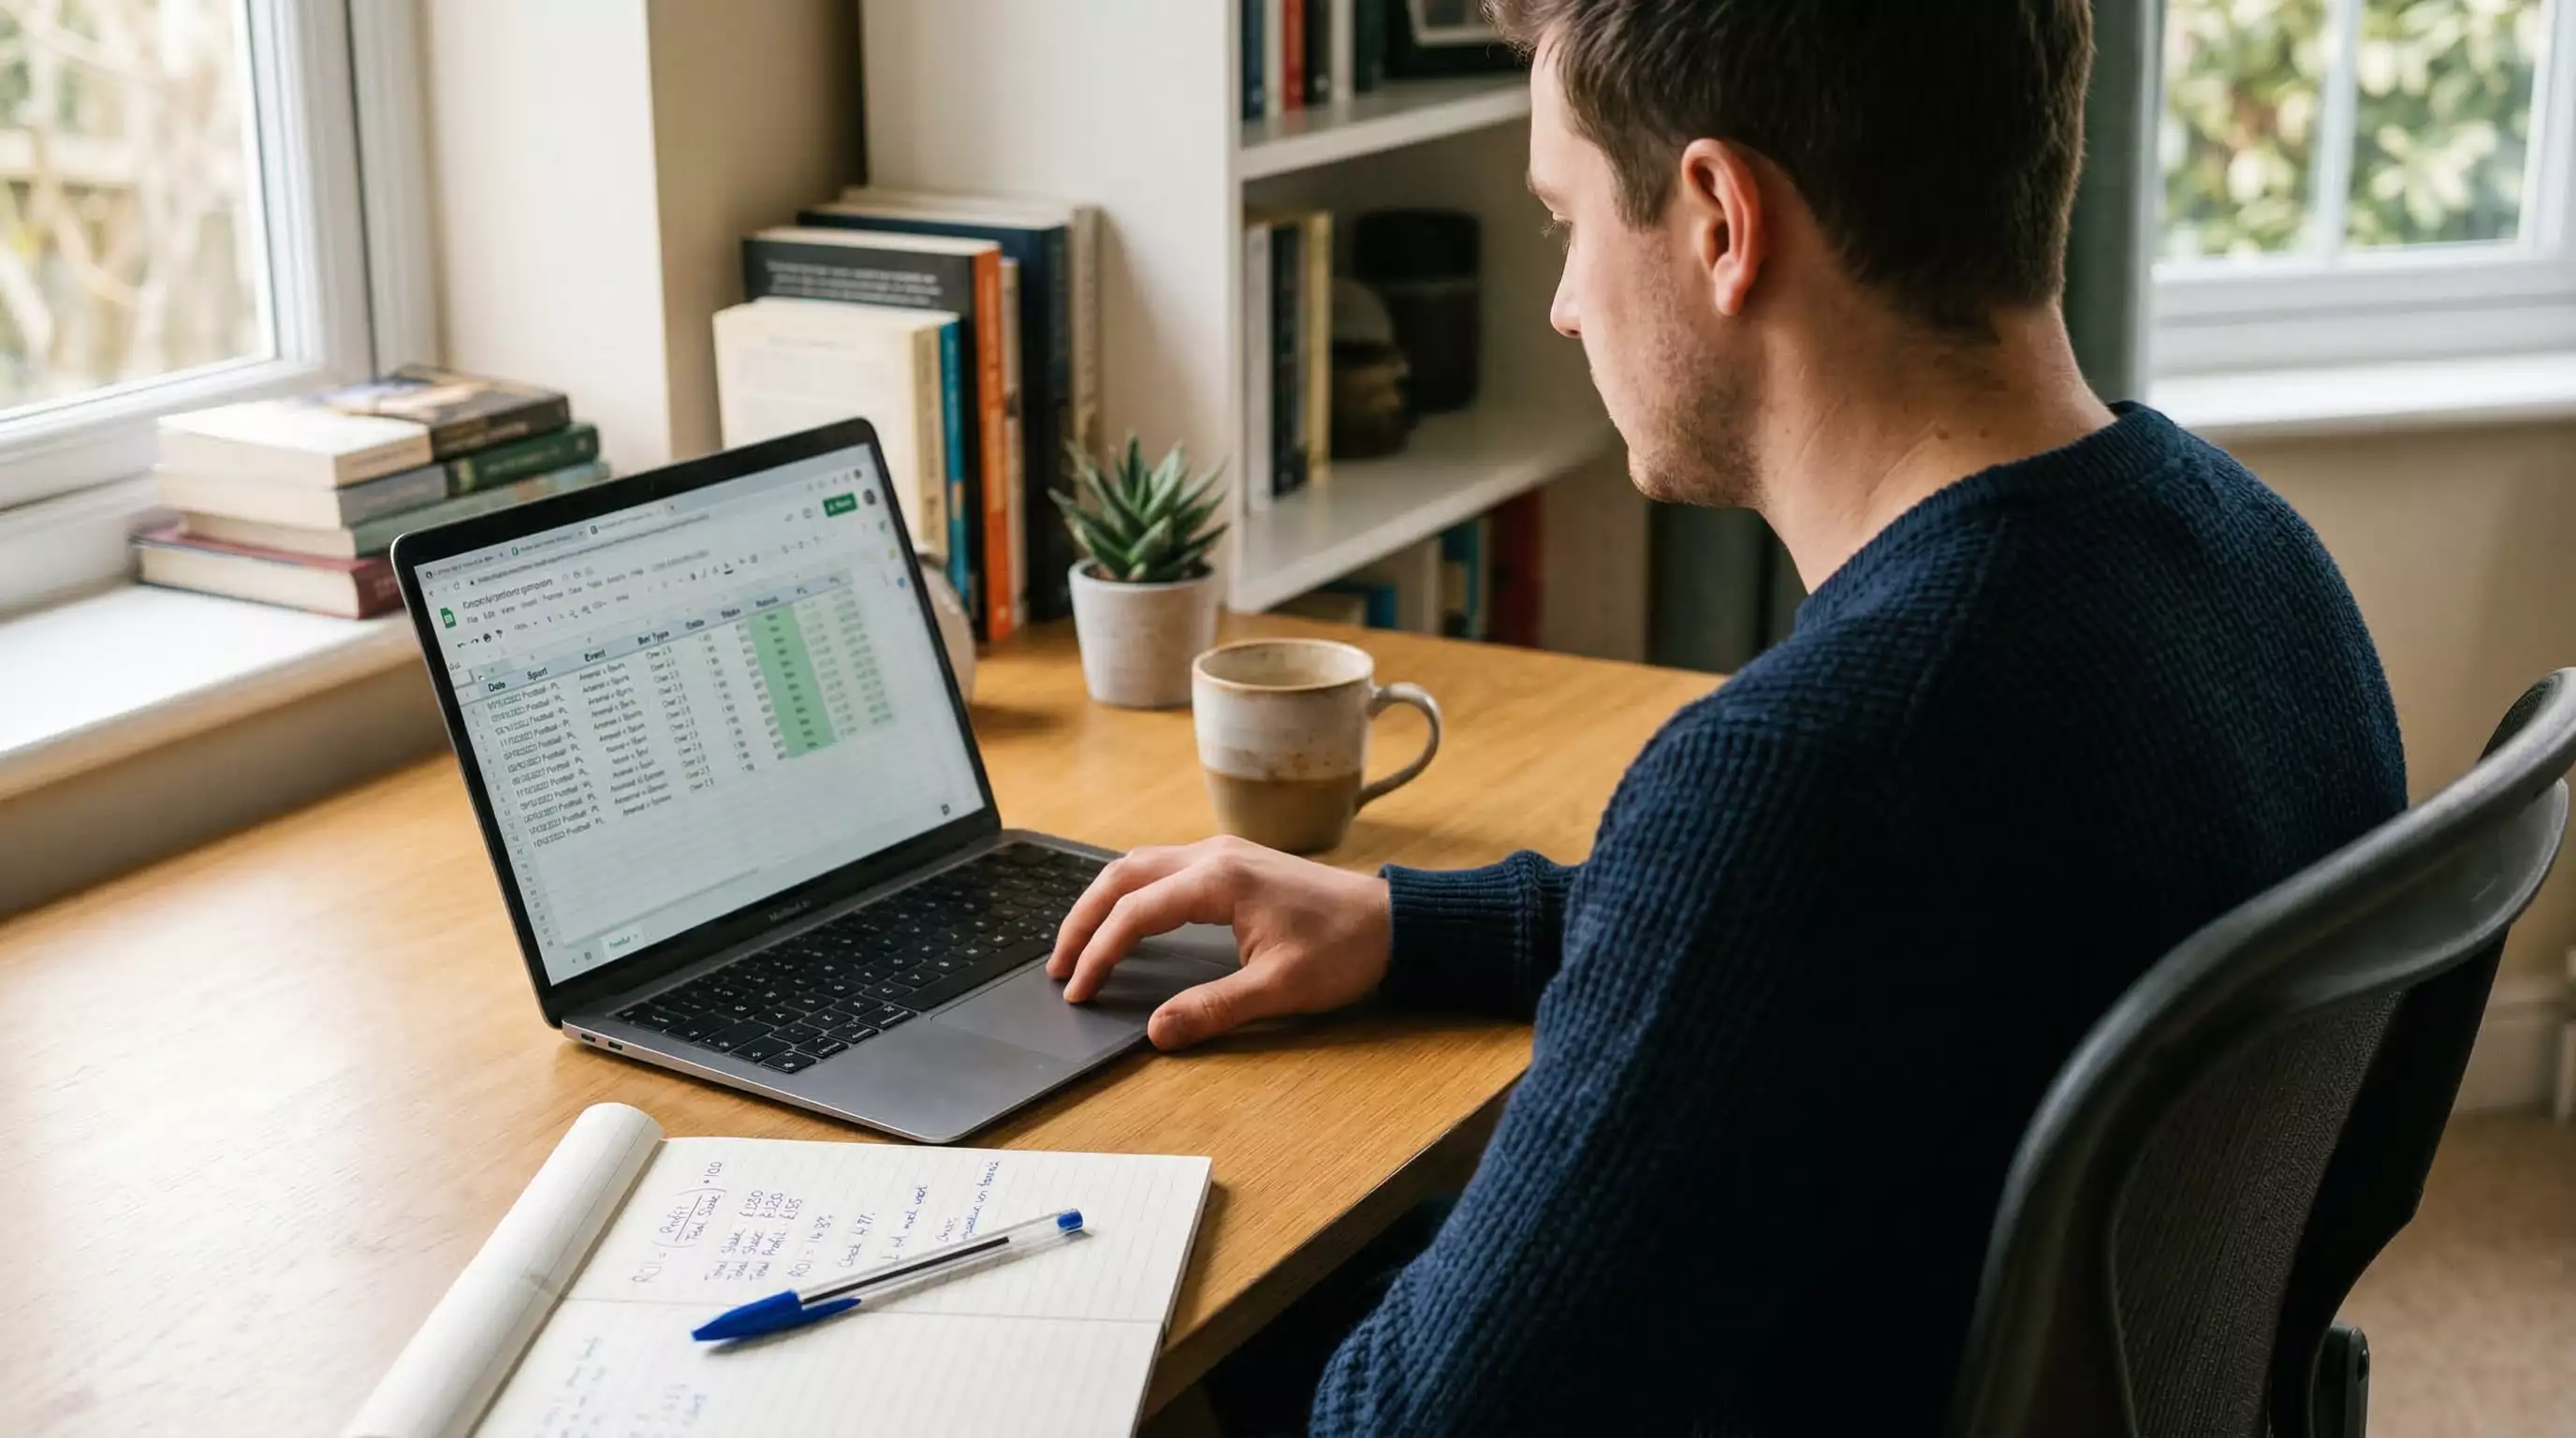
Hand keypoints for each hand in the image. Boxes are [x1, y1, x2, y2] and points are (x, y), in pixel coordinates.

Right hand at [1048, 836, 1393, 1049]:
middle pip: (1123, 875)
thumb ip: (1213, 1009)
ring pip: (1140, 865)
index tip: (1078, 988)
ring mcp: (1223, 853)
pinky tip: (1125, 920)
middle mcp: (1214, 855)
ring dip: (1103, 901)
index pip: (1136, 912)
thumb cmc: (1344, 950)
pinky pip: (1163, 868)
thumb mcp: (1279, 989)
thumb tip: (1157, 1031)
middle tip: (1057, 965)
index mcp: (1220, 879)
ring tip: (1079, 944)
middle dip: (1083, 918)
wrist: (1394, 922)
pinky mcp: (1232, 862)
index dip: (1099, 952)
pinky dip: (1131, 893)